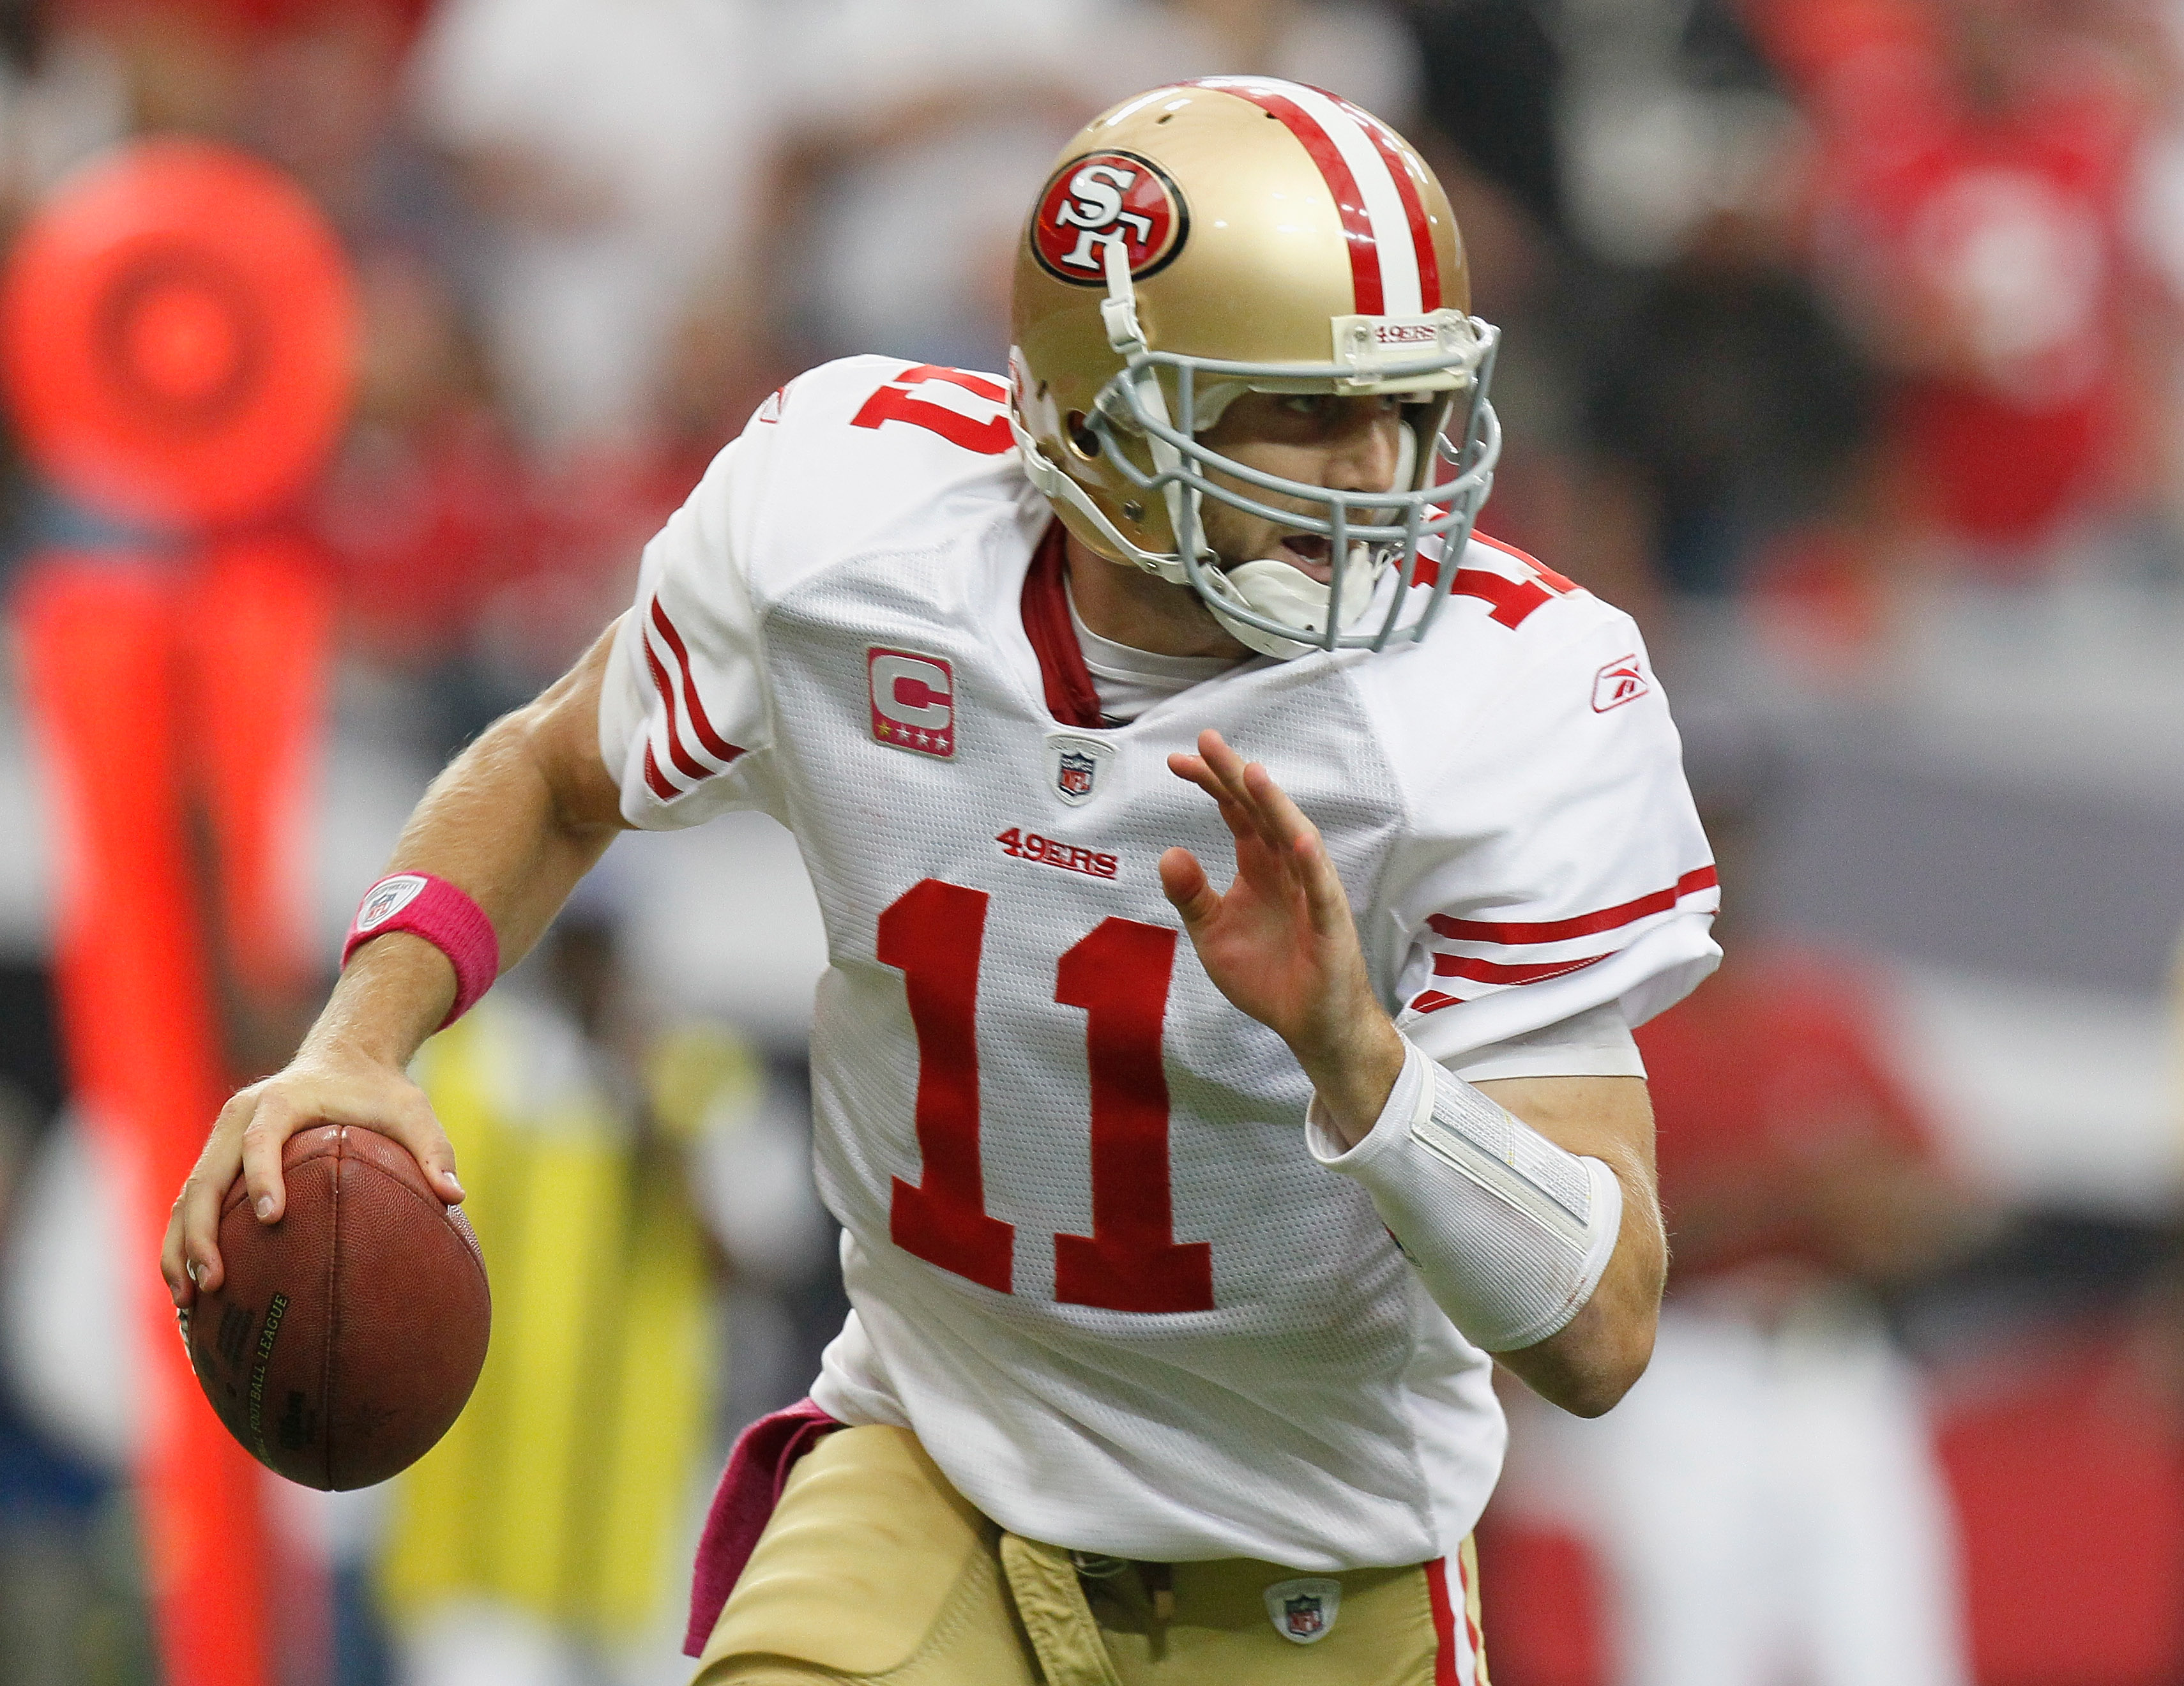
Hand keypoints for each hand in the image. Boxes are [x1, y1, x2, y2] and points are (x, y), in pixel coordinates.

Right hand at [160, 1046, 463, 1308]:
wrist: (343, 1058)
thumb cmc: (379, 1090)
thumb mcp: (412, 1110)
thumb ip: (433, 1149)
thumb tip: (455, 1197)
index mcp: (282, 1101)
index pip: (262, 1139)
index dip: (260, 1176)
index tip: (269, 1217)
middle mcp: (240, 1119)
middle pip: (205, 1177)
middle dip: (202, 1232)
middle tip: (215, 1282)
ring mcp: (221, 1141)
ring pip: (187, 1198)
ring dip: (181, 1249)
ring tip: (189, 1303)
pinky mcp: (217, 1161)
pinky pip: (190, 1205)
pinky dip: (183, 1246)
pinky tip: (192, 1295)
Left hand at [1160, 729, 1403, 1145]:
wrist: (1310, 1025)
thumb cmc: (1268, 976)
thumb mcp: (1212, 934)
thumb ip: (1190, 895)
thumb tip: (1168, 852)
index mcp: (1259, 867)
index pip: (1236, 813)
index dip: (1211, 785)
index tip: (1177, 761)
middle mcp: (1287, 869)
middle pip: (1261, 812)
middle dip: (1235, 776)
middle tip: (1206, 740)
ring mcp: (1311, 891)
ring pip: (1294, 838)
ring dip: (1275, 805)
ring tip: (1251, 773)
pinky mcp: (1329, 923)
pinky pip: (1319, 887)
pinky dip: (1308, 861)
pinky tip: (1293, 836)